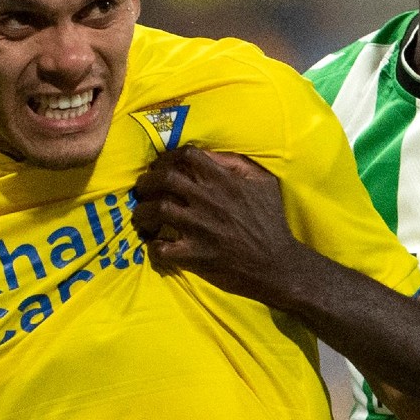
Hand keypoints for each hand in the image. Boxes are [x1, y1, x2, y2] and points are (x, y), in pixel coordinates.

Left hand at [132, 147, 305, 304]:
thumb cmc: (271, 222)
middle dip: (147, 181)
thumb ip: (238, 164)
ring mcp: (199, 228)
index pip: (187, 155)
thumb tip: (210, 154)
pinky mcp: (194, 255)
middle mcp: (208, 200)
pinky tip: (156, 244)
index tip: (162, 166)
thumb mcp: (264, 183)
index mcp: (224, 180)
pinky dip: (153, 246)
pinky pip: (161, 248)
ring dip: (143, 212)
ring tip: (143, 216)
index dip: (168, 157)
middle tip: (143, 189)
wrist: (276, 265)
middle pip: (164, 178)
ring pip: (156, 210)